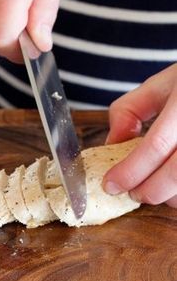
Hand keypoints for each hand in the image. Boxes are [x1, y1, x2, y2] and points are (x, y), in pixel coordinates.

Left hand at [103, 63, 176, 207]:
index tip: (111, 184)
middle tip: (133, 193)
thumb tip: (112, 142)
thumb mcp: (160, 85)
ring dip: (172, 196)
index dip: (130, 171)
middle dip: (150, 190)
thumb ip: (130, 110)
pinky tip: (173, 188)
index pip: (156, 145)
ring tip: (154, 190)